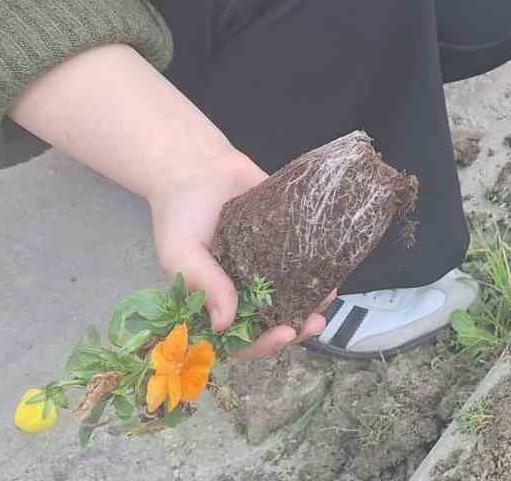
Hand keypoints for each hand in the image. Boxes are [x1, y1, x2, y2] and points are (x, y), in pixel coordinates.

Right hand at [145, 147, 331, 359]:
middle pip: (270, 321)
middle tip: (315, 324)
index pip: (238, 337)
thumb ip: (204, 285)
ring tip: (327, 299)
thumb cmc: (179, 214)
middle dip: (295, 328)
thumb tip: (225, 325)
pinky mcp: (281, 242)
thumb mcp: (180, 252)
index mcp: (214, 300)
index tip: (283, 334)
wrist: (199, 166)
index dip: (261, 344)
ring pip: (290, 295)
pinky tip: (331, 272)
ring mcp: (263, 266)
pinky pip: (301, 262)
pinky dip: (316, 271)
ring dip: (310, 303)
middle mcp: (241, 288)